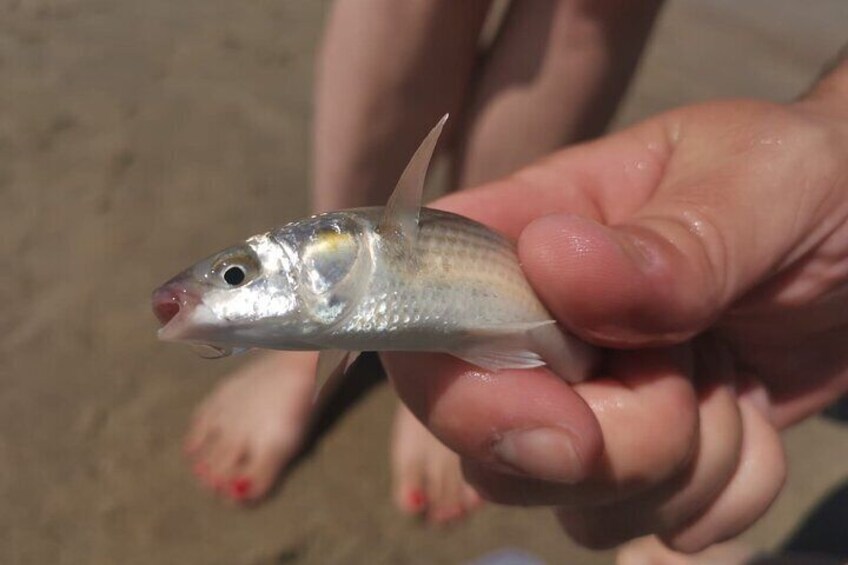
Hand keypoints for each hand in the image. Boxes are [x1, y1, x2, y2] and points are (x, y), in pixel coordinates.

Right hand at [384, 72, 847, 550]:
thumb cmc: (805, 186)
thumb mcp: (758, 188)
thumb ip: (670, 243)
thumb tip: (554, 267)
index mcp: (529, 233)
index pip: (426, 312)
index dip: (464, 389)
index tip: (569, 425)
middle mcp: (530, 325)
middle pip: (488, 439)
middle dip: (613, 442)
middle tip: (696, 371)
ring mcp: (578, 400)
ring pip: (570, 501)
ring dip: (685, 462)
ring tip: (730, 372)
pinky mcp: (630, 458)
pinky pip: (644, 526)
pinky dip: (721, 492)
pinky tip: (743, 412)